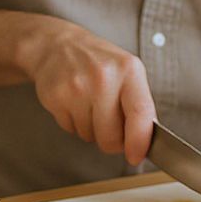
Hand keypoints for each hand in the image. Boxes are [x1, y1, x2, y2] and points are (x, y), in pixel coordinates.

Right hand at [21, 20, 155, 163]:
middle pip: (111, 136)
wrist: (58, 45)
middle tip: (107, 122)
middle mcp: (103, 77)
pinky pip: (70, 130)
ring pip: (89, 136)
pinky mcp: (55, 96)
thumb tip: (145, 143)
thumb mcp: (127, 72)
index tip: (136, 156)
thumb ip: (139, 105)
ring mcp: (76, 87)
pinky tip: (72, 102)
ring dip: (90, 129)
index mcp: (128, 70)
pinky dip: (73, 123)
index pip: (140, 113)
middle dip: (111, 139)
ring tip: (87, 103)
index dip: (139, 141)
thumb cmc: (98, 62)